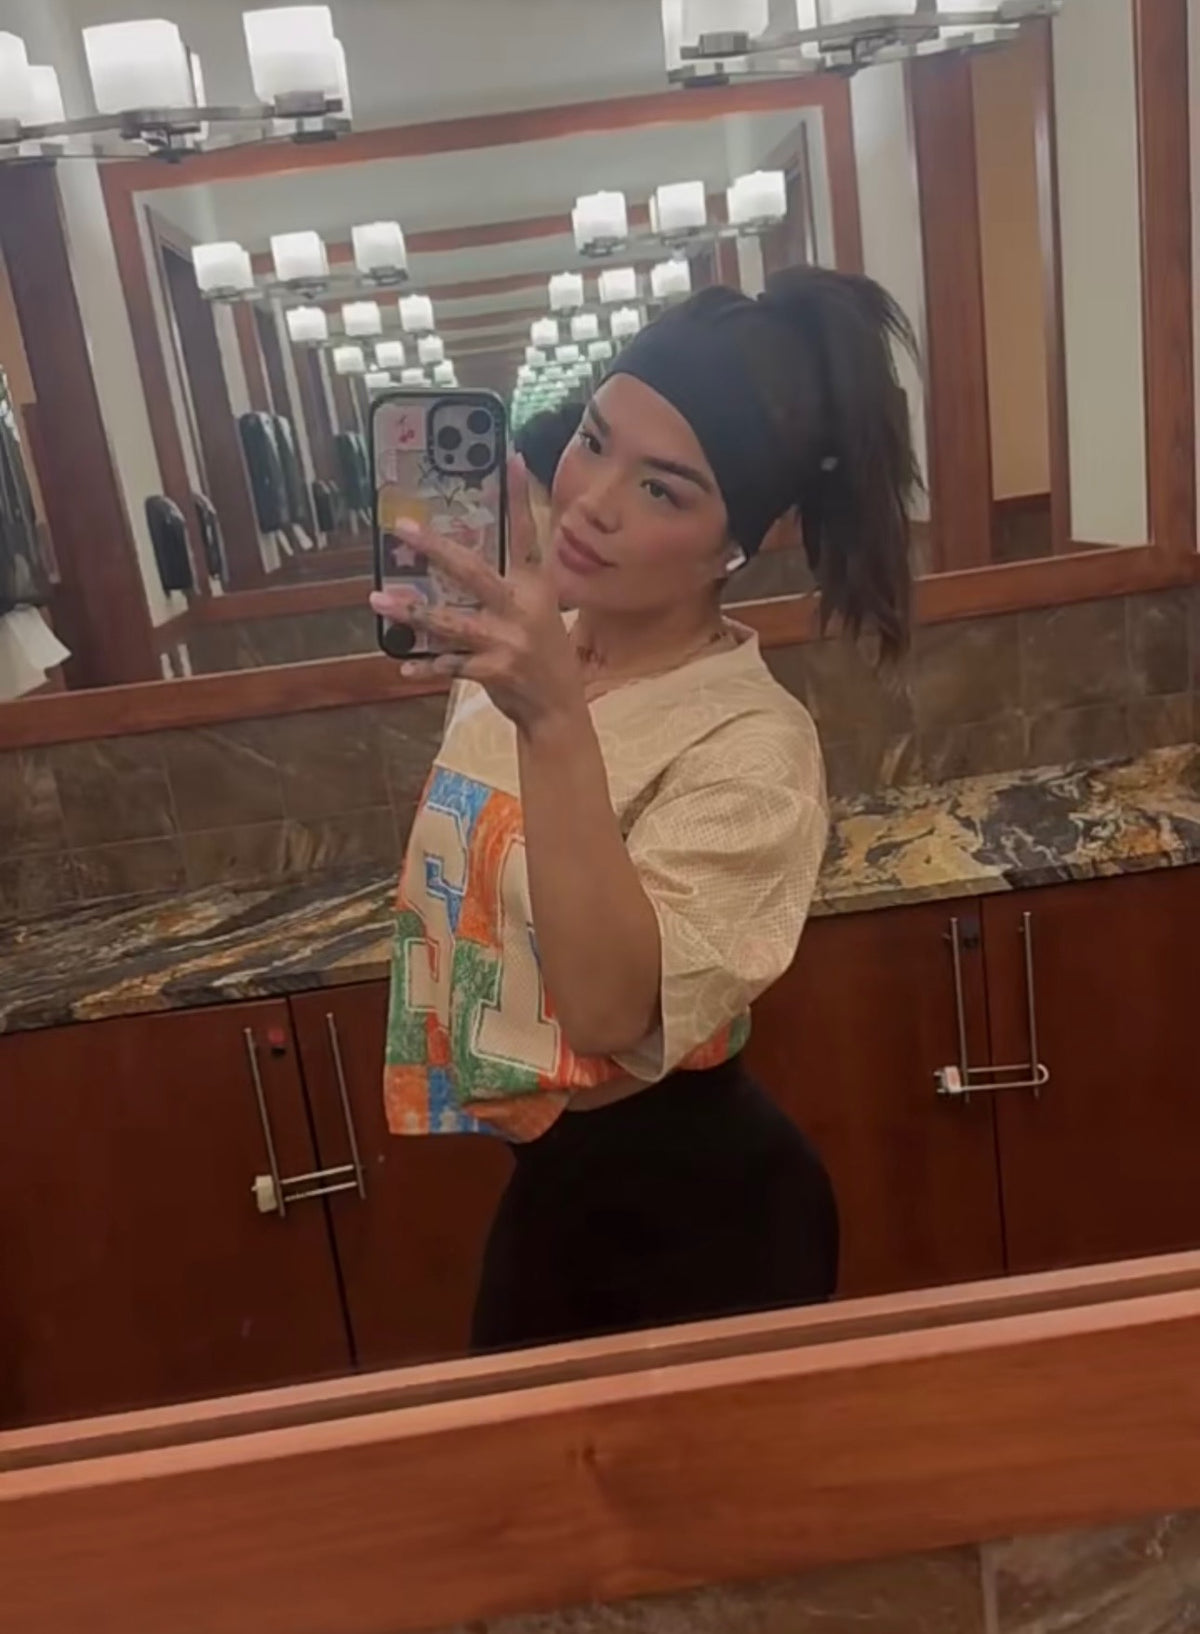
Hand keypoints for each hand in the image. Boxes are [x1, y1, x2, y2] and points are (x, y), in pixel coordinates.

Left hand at [370, 457, 583, 737]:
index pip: (526, 535)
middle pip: (472, 571)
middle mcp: (522, 609)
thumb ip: (512, 584)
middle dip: (435, 549)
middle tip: (402, 529)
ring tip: (378, 599)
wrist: (558, 709)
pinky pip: (450, 665)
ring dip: (411, 612)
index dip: (519, 498)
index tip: (511, 458)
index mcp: (535, 587)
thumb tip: (466, 558)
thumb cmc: (544, 653)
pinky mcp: (494, 672)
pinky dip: (425, 666)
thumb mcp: (540, 611)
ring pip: (450, 621)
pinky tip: (402, 665)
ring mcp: (507, 642)